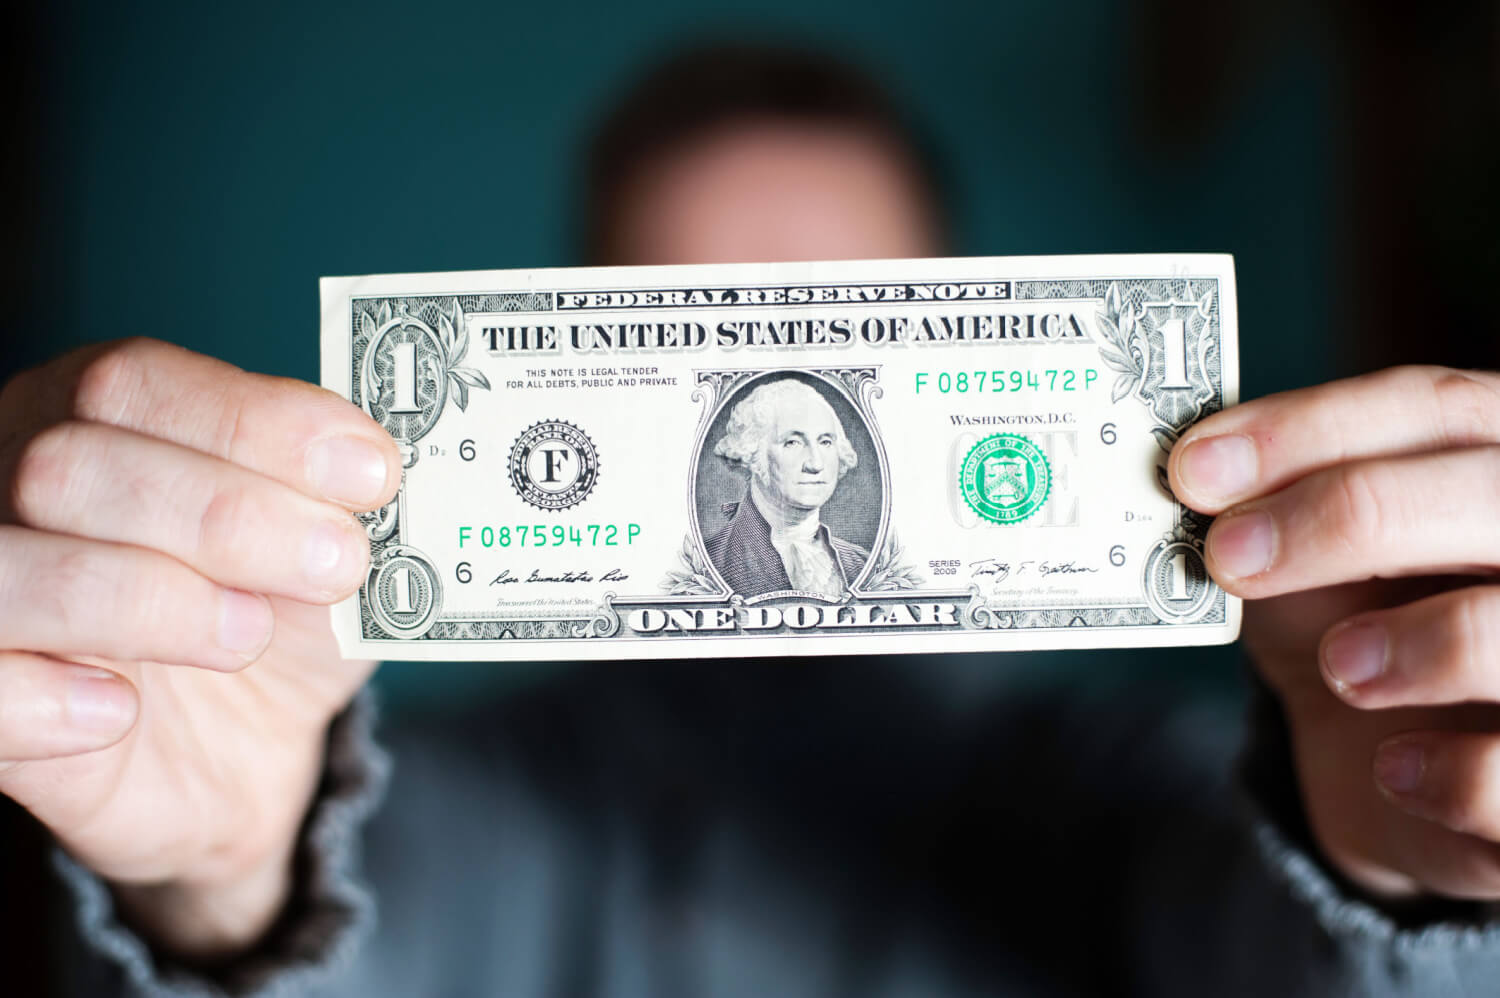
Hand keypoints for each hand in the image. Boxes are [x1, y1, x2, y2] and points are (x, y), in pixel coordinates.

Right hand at [0, 339, 399, 955]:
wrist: (253, 751)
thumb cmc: (282, 613)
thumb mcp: (328, 546)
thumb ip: (338, 498)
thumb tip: (377, 468)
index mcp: (101, 417)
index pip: (138, 382)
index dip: (257, 421)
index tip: (370, 472)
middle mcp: (15, 484)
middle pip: (70, 464)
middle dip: (223, 514)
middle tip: (339, 563)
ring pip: (10, 568)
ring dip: (146, 599)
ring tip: (246, 635)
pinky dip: (49, 698)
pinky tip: (121, 710)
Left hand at [1169, 366, 1499, 900]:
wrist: (1400, 768)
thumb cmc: (1356, 625)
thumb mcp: (1305, 558)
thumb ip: (1267, 512)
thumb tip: (1193, 477)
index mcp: (1493, 462)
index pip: (1434, 407)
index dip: (1310, 429)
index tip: (1194, 467)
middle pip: (1486, 493)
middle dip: (1346, 514)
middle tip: (1229, 554)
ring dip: (1420, 642)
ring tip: (1342, 669)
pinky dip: (1451, 772)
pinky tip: (1393, 768)